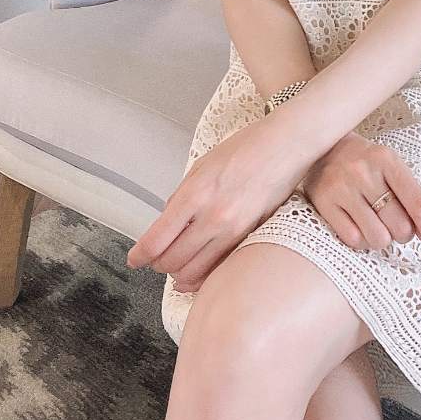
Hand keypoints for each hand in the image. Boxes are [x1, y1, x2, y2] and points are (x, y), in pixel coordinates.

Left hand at [125, 120, 302, 292]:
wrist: (286, 145)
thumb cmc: (245, 147)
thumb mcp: (201, 165)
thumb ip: (182, 196)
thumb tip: (168, 221)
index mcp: (194, 194)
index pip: (156, 240)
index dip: (140, 256)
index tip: (134, 259)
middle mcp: (212, 216)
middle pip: (171, 262)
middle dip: (158, 265)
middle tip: (155, 261)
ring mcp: (234, 230)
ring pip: (194, 273)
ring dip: (179, 274)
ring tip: (177, 266)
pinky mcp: (251, 236)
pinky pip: (220, 267)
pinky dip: (205, 273)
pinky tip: (200, 269)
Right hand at [301, 131, 420, 265]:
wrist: (323, 148)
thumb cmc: (367, 164)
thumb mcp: (391, 167)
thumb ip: (410, 197)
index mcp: (388, 160)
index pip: (419, 205)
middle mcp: (364, 171)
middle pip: (400, 227)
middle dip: (402, 233)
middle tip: (391, 219)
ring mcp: (342, 186)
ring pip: (378, 238)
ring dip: (380, 238)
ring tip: (373, 221)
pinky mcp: (323, 201)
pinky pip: (353, 240)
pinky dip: (360, 240)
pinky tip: (355, 223)